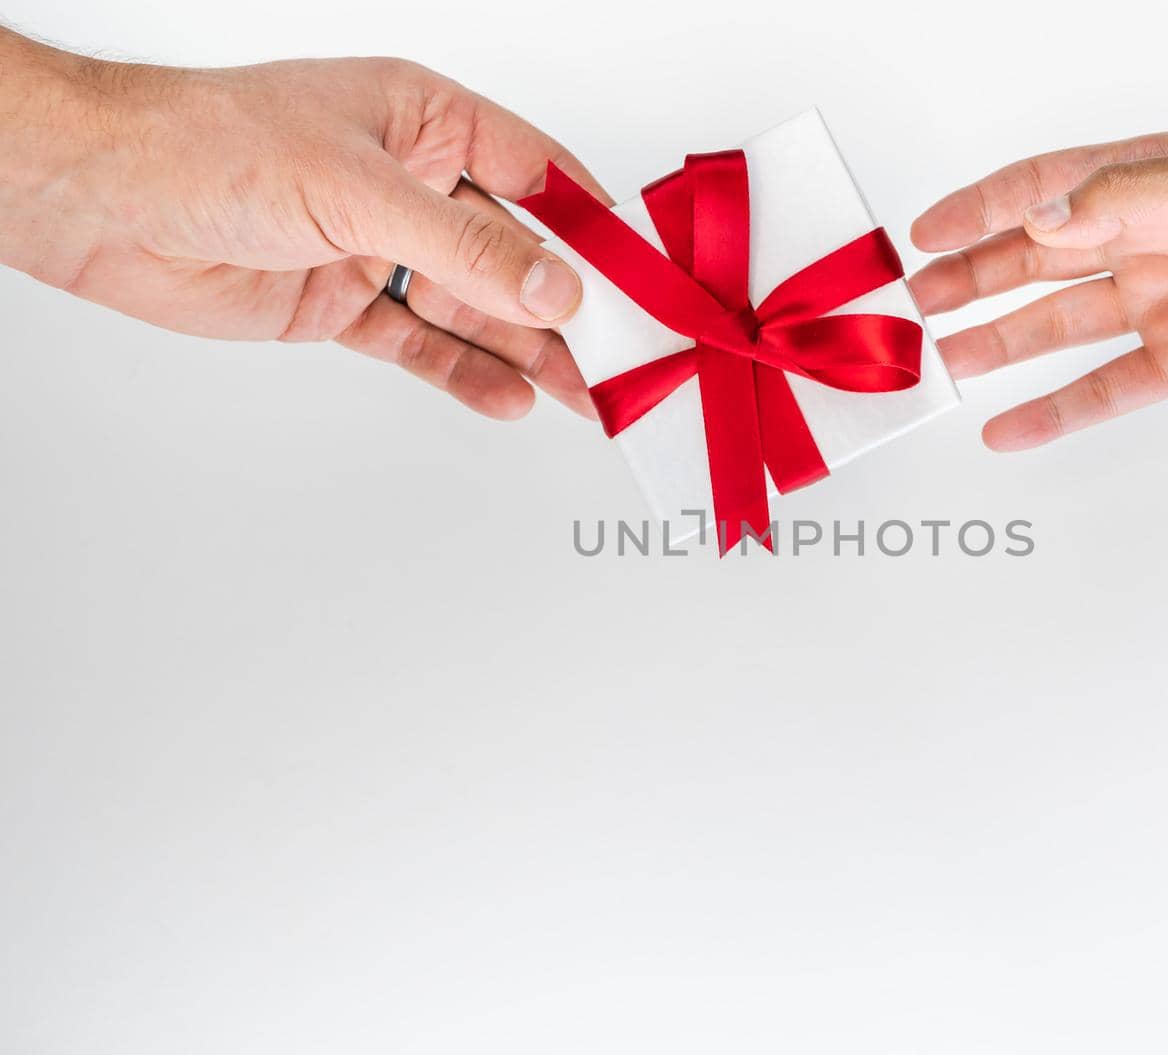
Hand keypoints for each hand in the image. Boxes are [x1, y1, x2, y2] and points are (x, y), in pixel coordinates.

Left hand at [0, 31, 605, 418]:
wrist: (97, 201)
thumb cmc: (208, 146)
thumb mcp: (357, 189)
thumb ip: (464, 246)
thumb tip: (553, 287)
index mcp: (425, 121)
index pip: (540, 177)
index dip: (597, 230)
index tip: (646, 281)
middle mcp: (408, 183)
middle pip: (514, 254)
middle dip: (569, 310)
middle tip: (623, 361)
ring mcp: (375, 246)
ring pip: (473, 308)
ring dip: (528, 352)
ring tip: (586, 396)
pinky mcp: (339, 302)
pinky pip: (420, 344)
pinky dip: (464, 373)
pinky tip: (511, 397)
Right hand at [908, 132, 1167, 449]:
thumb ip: (1130, 196)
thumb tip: (1042, 220)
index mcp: (1155, 177)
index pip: (1046, 188)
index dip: (981, 208)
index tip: (925, 234)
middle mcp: (1150, 236)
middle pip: (1037, 259)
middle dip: (972, 277)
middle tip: (915, 303)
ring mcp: (1164, 299)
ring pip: (1058, 323)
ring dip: (999, 340)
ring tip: (943, 361)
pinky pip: (1104, 387)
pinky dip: (1054, 409)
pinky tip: (1009, 425)